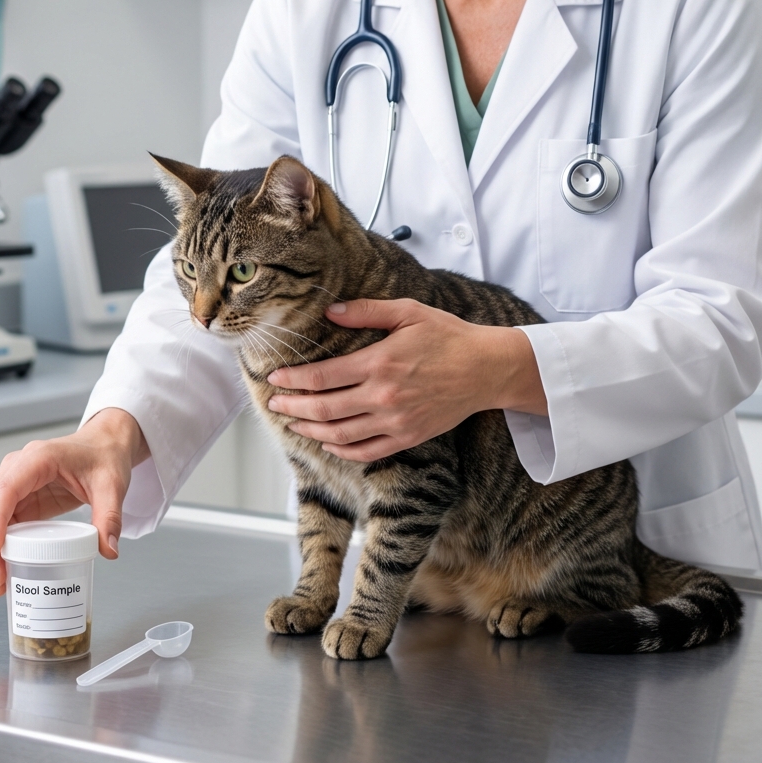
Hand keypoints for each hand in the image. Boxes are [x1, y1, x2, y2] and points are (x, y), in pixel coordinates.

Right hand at [0, 408, 149, 596]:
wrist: (105, 445)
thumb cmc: (104, 456)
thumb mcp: (112, 486)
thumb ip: (110, 518)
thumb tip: (108, 551)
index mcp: (38, 458)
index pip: (6, 489)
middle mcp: (18, 468)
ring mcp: (15, 483)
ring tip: (0, 582)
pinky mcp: (19, 498)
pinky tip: (4, 568)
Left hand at [265, 299, 545, 461]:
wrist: (487, 368)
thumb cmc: (448, 336)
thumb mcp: (408, 312)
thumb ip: (366, 311)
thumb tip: (330, 311)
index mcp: (380, 362)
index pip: (323, 377)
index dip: (294, 380)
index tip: (275, 379)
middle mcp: (384, 396)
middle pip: (325, 409)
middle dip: (293, 408)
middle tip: (274, 405)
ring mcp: (396, 420)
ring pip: (341, 433)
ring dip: (311, 430)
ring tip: (293, 424)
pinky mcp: (408, 436)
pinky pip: (367, 451)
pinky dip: (342, 450)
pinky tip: (328, 442)